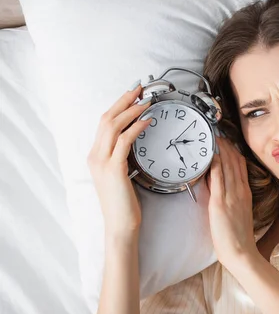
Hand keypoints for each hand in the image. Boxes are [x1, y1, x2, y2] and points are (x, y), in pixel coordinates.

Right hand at [87, 84, 152, 238]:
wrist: (120, 225)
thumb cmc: (124, 203)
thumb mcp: (121, 175)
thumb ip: (122, 158)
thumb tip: (134, 141)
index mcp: (96, 156)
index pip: (104, 123)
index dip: (118, 106)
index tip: (133, 94)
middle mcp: (95, 155)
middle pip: (107, 118)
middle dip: (124, 100)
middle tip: (140, 88)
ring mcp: (102, 161)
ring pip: (114, 126)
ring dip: (132, 110)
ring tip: (147, 101)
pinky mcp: (114, 169)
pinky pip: (125, 140)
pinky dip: (136, 127)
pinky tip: (148, 121)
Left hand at [206, 137, 257, 267]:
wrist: (241, 252)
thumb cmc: (238, 237)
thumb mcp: (238, 213)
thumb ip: (230, 198)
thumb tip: (217, 186)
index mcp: (245, 193)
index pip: (241, 166)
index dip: (233, 151)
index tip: (226, 140)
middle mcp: (240, 191)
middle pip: (235, 162)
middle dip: (226, 145)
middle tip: (218, 132)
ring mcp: (231, 196)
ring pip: (228, 166)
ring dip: (221, 150)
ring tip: (214, 137)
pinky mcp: (221, 203)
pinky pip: (219, 179)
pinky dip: (217, 164)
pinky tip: (213, 154)